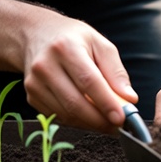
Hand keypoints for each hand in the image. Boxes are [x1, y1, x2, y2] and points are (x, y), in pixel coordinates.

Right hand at [23, 16, 137, 133]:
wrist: (36, 34)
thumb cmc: (72, 38)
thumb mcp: (99, 43)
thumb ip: (116, 71)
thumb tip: (129, 99)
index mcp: (65, 47)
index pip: (88, 81)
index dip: (106, 102)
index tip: (122, 118)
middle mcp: (45, 65)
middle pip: (75, 103)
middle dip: (99, 120)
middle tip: (118, 126)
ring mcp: (34, 83)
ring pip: (66, 114)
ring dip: (89, 124)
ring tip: (107, 122)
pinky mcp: (31, 96)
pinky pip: (57, 116)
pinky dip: (76, 121)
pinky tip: (88, 116)